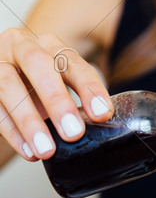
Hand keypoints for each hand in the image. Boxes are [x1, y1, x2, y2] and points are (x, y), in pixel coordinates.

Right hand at [0, 28, 113, 159]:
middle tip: (73, 133)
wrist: (1, 77)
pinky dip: (12, 132)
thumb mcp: (59, 82)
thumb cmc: (37, 83)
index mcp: (49, 46)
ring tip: (47, 150)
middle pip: (39, 65)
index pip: (72, 62)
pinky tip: (28, 151)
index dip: (89, 87)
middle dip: (57, 100)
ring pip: (9, 86)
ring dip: (29, 121)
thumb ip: (77, 97)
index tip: (102, 113)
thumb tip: (101, 126)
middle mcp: (21, 46)